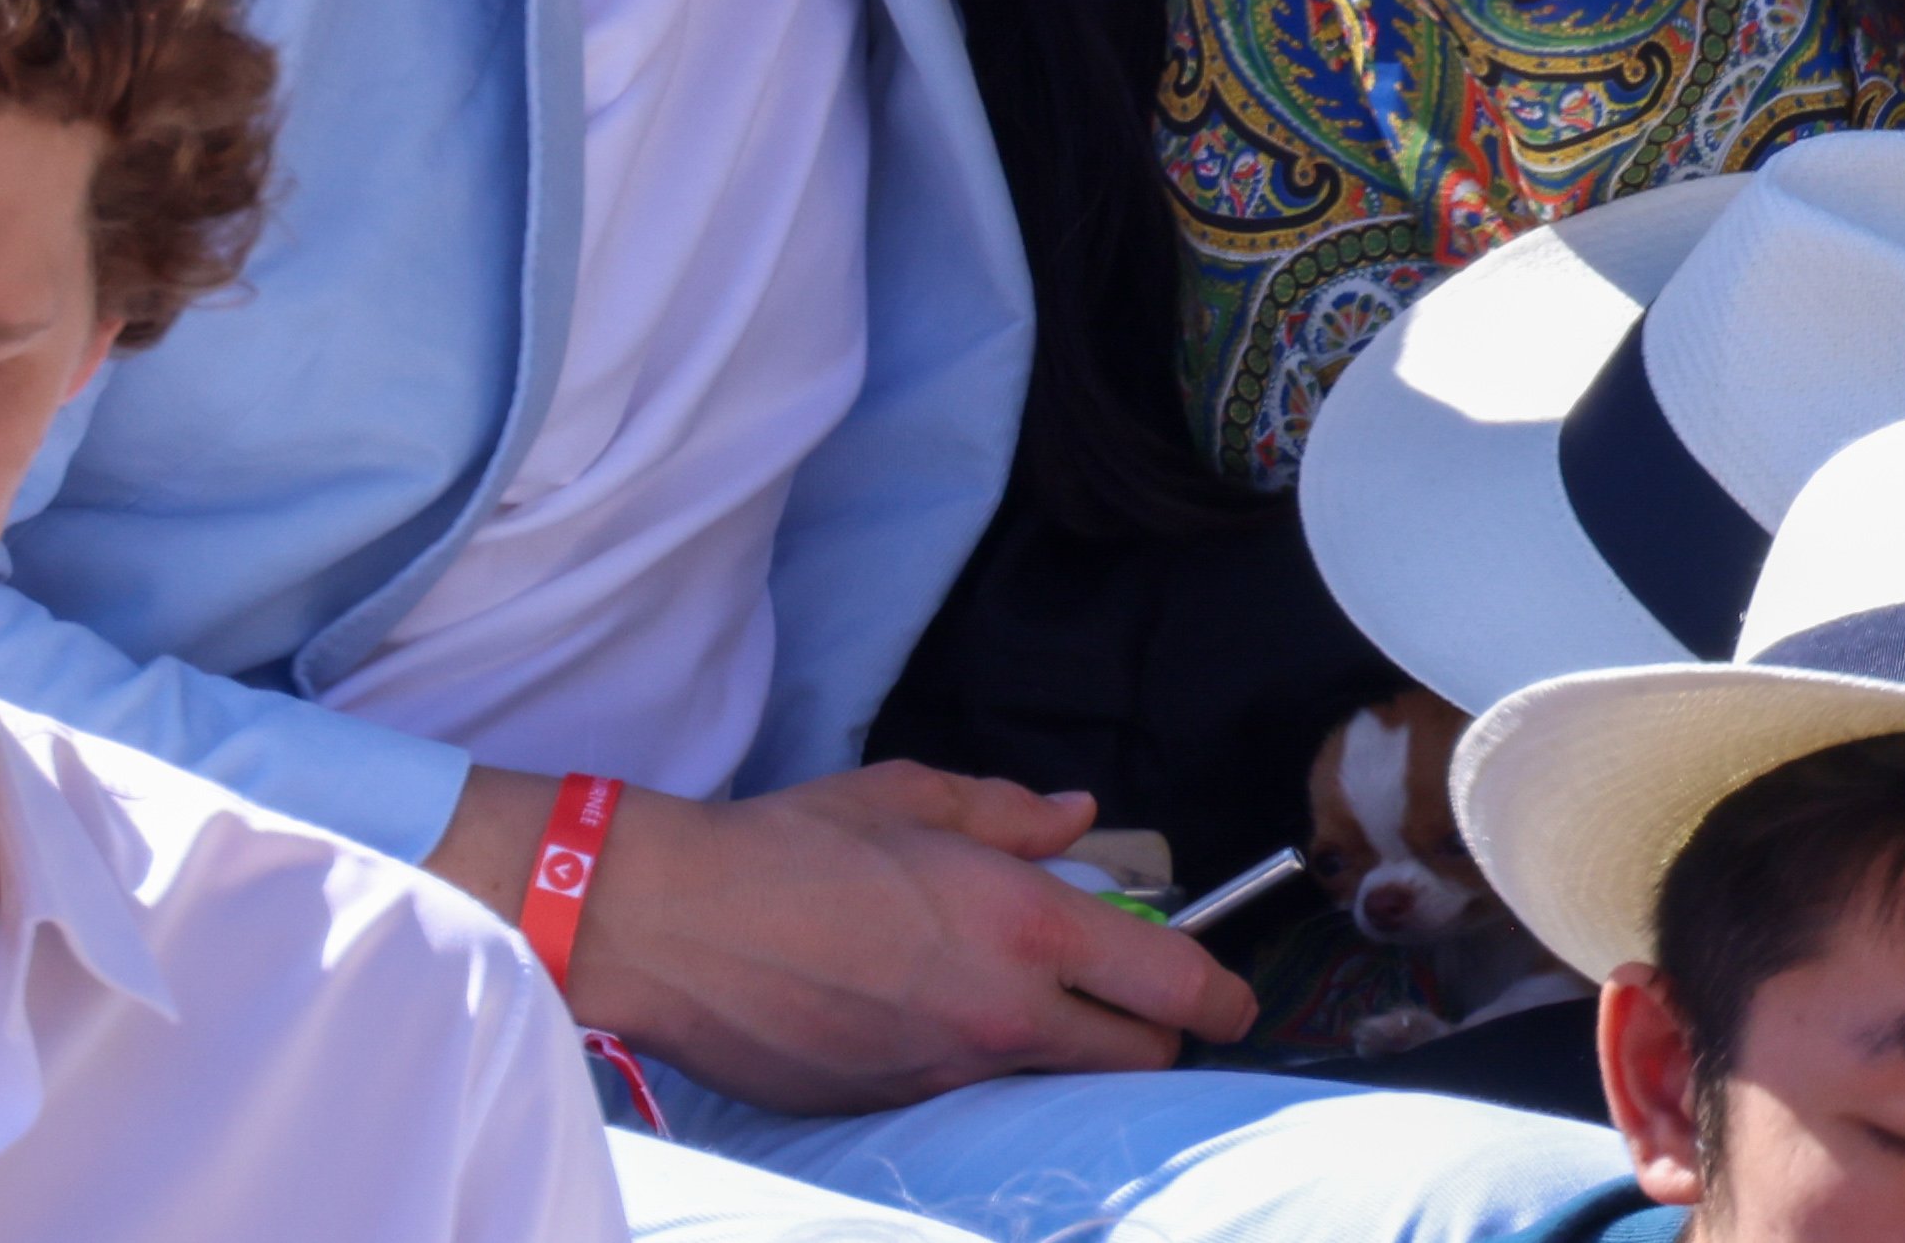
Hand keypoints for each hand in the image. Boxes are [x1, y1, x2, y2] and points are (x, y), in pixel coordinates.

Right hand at [437, 759, 1255, 1113]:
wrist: (673, 925)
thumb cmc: (789, 845)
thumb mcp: (912, 797)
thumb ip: (1013, 814)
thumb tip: (1081, 821)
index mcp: (1024, 923)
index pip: (1172, 988)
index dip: (1220, 996)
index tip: (1231, 997)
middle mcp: (1004, 1013)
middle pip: (1139, 1058)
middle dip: (1150, 1030)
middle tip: (1123, 990)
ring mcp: (950, 1074)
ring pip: (1059, 1080)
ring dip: (1062, 1045)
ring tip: (1009, 989)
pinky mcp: (897, 1108)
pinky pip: (975, 1094)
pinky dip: (981, 1062)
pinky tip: (926, 1012)